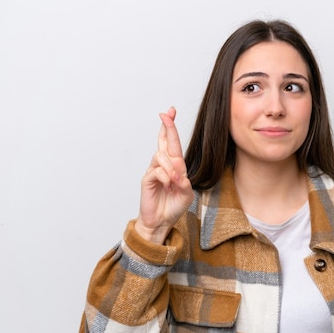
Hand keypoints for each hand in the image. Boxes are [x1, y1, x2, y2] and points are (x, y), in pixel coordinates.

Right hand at [135, 107, 193, 243]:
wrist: (161, 221)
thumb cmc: (173, 207)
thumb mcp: (186, 194)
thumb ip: (185, 182)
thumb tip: (178, 172)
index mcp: (174, 166)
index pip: (172, 143)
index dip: (171, 127)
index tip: (171, 111)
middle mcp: (163, 165)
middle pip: (164, 141)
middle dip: (167, 127)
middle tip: (166, 114)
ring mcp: (154, 171)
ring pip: (162, 157)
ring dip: (171, 167)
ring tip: (175, 181)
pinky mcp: (147, 179)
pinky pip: (156, 171)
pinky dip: (165, 176)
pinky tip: (168, 184)